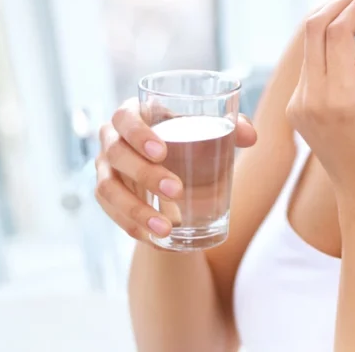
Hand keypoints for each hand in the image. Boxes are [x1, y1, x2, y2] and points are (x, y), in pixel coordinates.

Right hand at [94, 100, 256, 241]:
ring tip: (166, 228)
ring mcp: (104, 167)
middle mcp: (111, 138)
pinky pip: (111, 213)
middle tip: (177, 191)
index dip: (138, 134)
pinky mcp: (106, 194)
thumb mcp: (206, 129)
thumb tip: (250, 136)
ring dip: (135, 210)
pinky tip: (157, 239)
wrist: (171, 164)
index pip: (125, 118)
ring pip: (108, 189)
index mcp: (132, 114)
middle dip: (144, 174)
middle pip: (117, 154)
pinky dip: (132, 227)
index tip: (162, 152)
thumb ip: (231, 127)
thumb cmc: (189, 138)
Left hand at [285, 0, 354, 213]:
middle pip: (313, 28)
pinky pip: (311, 67)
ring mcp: (298, 105)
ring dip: (340, 36)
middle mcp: (310, 99)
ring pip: (311, 45)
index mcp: (340, 97)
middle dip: (341, 7)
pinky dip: (332, 57)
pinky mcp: (295, 109)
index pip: (338, 30)